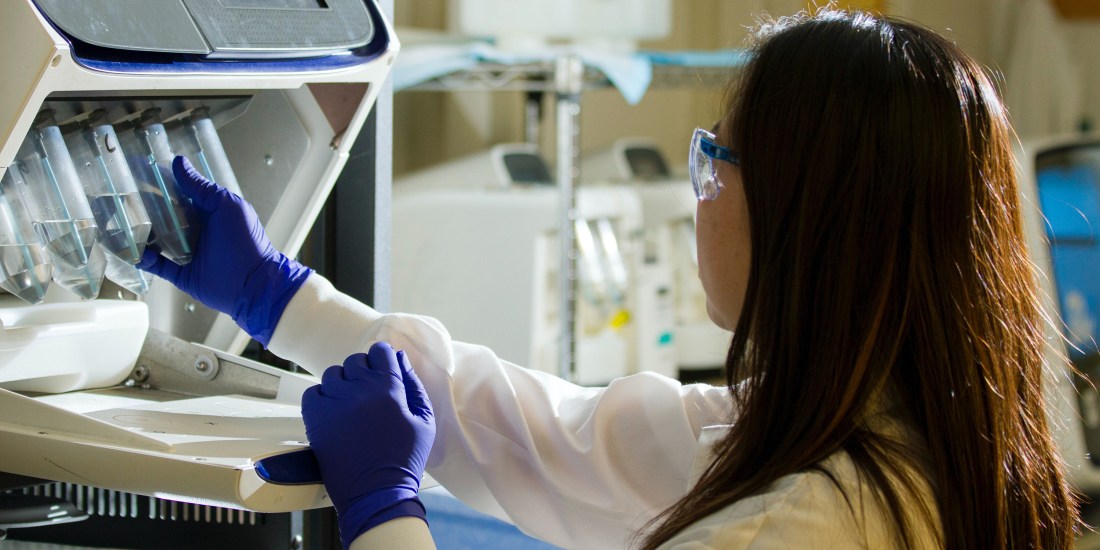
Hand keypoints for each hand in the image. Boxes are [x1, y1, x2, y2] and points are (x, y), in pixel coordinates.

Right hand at [138, 156, 311, 344]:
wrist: (252, 284)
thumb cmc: (246, 241)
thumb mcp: (226, 206)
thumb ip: (202, 187)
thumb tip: (179, 163)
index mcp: (209, 212)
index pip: (180, 194)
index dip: (162, 184)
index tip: (139, 172)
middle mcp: (197, 230)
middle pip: (165, 216)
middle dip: (145, 208)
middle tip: (120, 197)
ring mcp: (189, 252)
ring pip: (158, 239)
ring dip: (141, 233)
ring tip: (120, 222)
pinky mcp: (182, 274)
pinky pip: (158, 265)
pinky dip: (144, 258)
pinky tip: (132, 249)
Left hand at [302, 342, 434, 548]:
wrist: (376, 493)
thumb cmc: (404, 459)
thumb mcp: (424, 421)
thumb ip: (413, 385)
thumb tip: (400, 360)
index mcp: (389, 388)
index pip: (380, 351)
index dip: (382, 359)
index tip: (381, 370)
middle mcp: (359, 390)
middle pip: (356, 361)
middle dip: (363, 372)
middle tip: (368, 394)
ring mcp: (334, 402)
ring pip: (334, 374)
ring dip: (342, 384)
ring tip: (350, 405)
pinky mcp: (315, 418)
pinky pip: (313, 392)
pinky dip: (322, 398)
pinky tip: (334, 413)